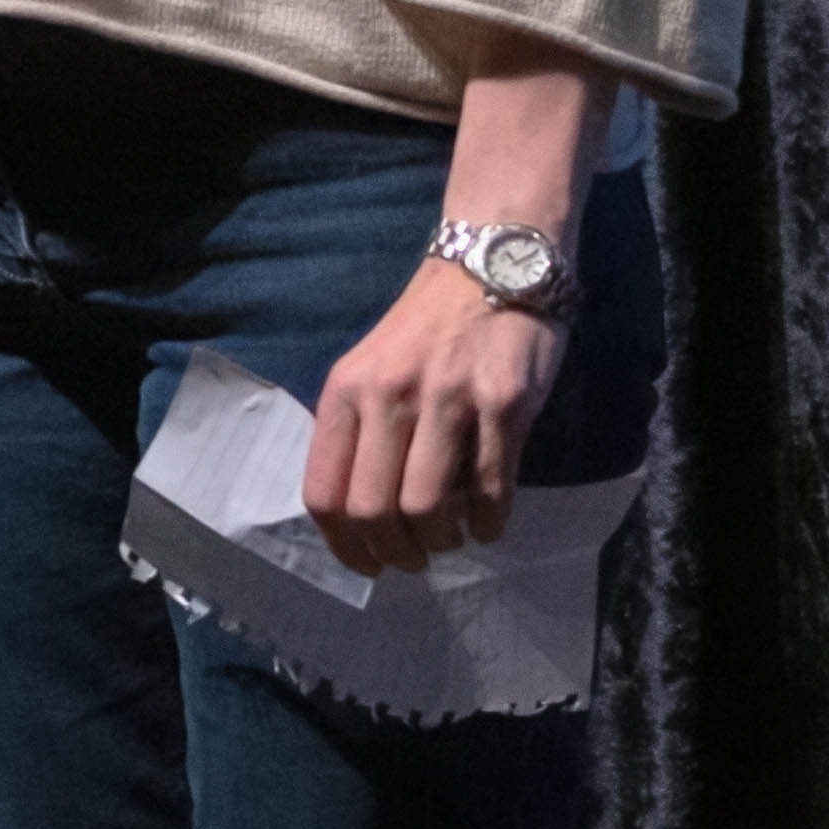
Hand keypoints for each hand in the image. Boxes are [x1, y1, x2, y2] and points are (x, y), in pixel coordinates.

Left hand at [301, 260, 566, 577]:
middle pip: (374, 510)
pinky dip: (490, 524)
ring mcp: (448, 399)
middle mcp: (389, 395)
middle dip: (395, 553)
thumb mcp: (373, 368)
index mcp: (347, 389)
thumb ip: (361, 429)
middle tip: (415, 559)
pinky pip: (491, 489)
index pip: (325, 491)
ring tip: (452, 539)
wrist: (493, 263)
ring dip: (442, 542)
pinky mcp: (504, 403)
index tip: (367, 565)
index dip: (343, 545)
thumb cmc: (429, 328)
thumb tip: (363, 515)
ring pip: (429, 507)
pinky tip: (490, 525)